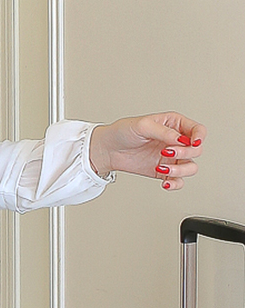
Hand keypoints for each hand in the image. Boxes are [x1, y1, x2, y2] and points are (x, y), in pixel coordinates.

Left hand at [89, 112, 205, 190]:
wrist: (108, 149)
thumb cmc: (122, 132)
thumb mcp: (142, 126)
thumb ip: (164, 132)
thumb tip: (182, 140)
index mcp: (173, 124)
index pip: (197, 130)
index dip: (199, 136)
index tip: (192, 143)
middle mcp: (175, 141)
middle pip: (197, 150)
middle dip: (185, 153)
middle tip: (167, 152)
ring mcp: (171, 157)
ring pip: (191, 167)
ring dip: (181, 170)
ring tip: (163, 168)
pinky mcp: (164, 171)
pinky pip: (180, 181)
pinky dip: (176, 183)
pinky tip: (165, 182)